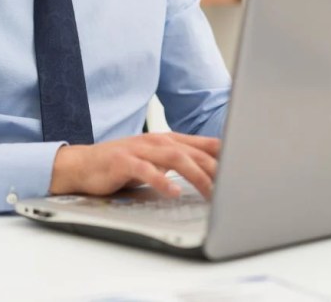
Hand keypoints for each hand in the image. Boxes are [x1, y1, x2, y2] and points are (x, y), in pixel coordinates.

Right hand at [49, 132, 219, 199]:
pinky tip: (172, 191)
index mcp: (167, 140)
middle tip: (233, 185)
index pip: (203, 144)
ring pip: (175, 158)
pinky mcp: (124, 161)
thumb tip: (211, 172)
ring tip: (211, 191)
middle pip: (194, 151)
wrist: (83, 164)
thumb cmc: (122, 165)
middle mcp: (157, 141)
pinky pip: (146, 170)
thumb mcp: (155, 161)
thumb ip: (180, 163)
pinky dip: (161, 180)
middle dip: (216, 168)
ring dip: (195, 174)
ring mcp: (140, 149)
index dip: (225, 153)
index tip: (246, 164)